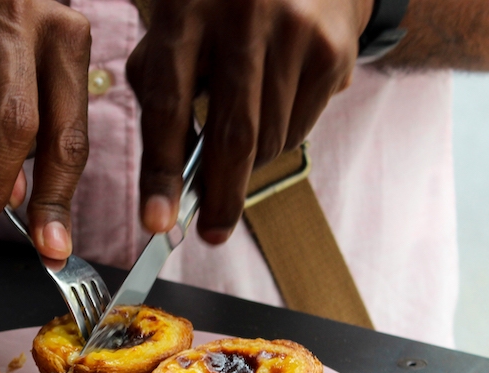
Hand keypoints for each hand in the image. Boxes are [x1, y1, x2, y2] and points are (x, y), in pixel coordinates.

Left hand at [126, 0, 371, 242]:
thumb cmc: (219, 5)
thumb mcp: (177, 24)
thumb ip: (162, 85)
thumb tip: (170, 174)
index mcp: (188, 9)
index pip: (167, 105)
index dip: (161, 171)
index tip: (157, 222)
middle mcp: (243, 15)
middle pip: (233, 135)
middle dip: (220, 197)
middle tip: (211, 234)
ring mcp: (295, 32)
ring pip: (269, 139)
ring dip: (248, 163)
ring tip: (237, 141)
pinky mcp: (331, 51)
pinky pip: (298, 128)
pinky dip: (278, 139)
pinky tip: (270, 108)